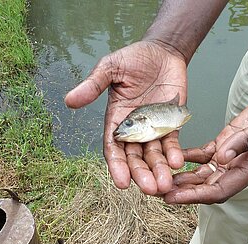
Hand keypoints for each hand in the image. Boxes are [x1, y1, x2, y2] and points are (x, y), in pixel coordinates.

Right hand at [65, 40, 187, 194]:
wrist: (163, 51)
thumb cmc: (134, 58)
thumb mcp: (110, 68)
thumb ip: (93, 85)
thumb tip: (69, 100)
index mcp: (116, 120)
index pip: (114, 148)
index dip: (117, 166)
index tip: (122, 182)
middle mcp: (133, 129)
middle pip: (135, 158)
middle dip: (141, 174)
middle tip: (149, 189)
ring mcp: (153, 129)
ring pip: (154, 156)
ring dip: (159, 171)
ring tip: (164, 185)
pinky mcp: (171, 124)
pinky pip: (173, 143)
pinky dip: (175, 154)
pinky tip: (178, 163)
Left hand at [163, 81, 247, 203]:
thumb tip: (221, 158)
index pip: (218, 191)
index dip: (193, 197)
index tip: (171, 198)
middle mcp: (238, 165)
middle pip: (204, 185)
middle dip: (179, 190)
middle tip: (152, 188)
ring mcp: (231, 152)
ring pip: (201, 172)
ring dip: (180, 176)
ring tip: (156, 175)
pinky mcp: (228, 139)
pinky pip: (203, 153)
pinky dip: (187, 156)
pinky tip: (170, 155)